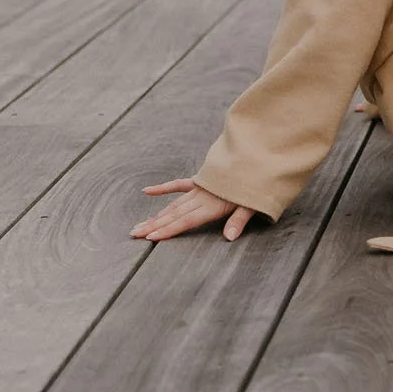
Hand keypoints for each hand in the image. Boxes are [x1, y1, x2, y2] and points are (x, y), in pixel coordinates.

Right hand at [131, 177, 262, 241]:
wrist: (258, 154)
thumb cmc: (258, 183)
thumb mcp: (253, 204)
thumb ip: (239, 220)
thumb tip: (229, 237)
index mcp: (213, 205)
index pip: (186, 221)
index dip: (167, 229)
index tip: (150, 237)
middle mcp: (202, 197)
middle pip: (174, 214)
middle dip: (153, 225)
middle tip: (134, 233)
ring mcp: (199, 188)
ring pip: (173, 204)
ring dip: (156, 215)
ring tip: (139, 224)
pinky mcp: (201, 180)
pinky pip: (179, 185)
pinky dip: (164, 189)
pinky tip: (148, 191)